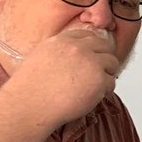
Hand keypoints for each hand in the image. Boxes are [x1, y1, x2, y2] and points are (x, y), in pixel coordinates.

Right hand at [4, 27, 118, 128]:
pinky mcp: (99, 80)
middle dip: (103, 59)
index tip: (92, 57)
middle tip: (97, 73)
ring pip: (112, 63)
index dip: (92, 47)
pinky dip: (104, 91)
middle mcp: (77, 48)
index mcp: (61, 41)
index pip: (87, 35)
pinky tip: (89, 97)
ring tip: (92, 87)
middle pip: (104, 46)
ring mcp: (91, 63)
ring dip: (106, 75)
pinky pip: (111, 82)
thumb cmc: (30, 89)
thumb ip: (60, 52)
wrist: (28, 106)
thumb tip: (75, 55)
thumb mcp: (40, 58)